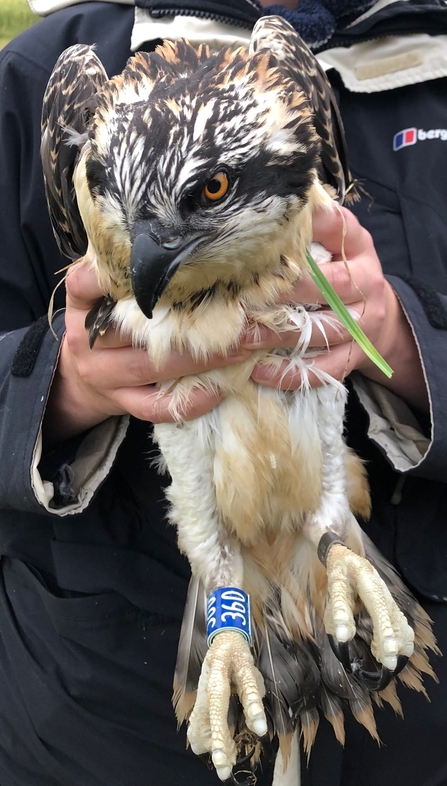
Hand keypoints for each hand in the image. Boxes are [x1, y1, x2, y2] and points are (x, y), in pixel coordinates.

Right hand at [43, 261, 248, 444]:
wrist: (81, 379)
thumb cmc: (109, 324)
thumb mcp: (106, 295)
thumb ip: (131, 272)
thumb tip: (189, 242)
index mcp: (82, 303)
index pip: (85, 282)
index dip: (111, 273)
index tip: (151, 262)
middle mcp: (86, 339)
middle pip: (134, 329)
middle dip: (190, 323)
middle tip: (238, 315)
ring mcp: (101, 375)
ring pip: (150, 368)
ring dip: (200, 361)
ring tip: (241, 349)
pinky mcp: (119, 403)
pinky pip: (155, 407)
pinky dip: (189, 400)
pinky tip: (219, 389)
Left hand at [245, 206, 427, 411]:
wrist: (378, 319)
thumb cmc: (338, 273)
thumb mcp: (332, 242)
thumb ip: (306, 227)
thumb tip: (259, 203)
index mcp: (357, 246)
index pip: (337, 227)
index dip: (306, 228)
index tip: (269, 232)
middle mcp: (366, 281)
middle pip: (331, 285)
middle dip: (286, 290)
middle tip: (243, 295)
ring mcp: (364, 322)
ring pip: (323, 330)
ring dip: (279, 335)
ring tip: (243, 336)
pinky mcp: (356, 355)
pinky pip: (325, 368)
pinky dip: (291, 373)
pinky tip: (259, 370)